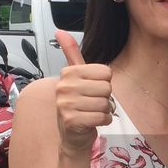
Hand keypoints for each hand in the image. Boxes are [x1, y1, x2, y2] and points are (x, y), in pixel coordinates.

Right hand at [54, 30, 111, 156]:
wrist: (72, 135)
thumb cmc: (78, 105)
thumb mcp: (76, 77)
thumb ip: (71, 54)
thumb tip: (60, 31)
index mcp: (68, 73)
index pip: (106, 72)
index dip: (104, 83)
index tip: (92, 90)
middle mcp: (64, 87)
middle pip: (107, 88)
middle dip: (105, 99)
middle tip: (92, 104)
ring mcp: (65, 104)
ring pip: (106, 104)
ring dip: (104, 111)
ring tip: (91, 113)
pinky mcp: (71, 120)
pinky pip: (102, 117)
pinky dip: (103, 121)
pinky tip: (91, 122)